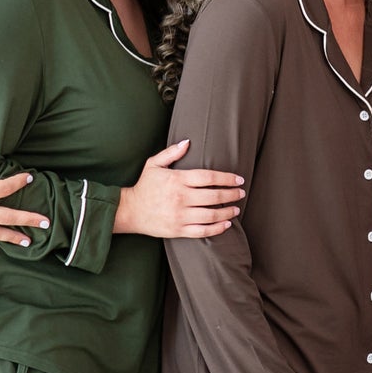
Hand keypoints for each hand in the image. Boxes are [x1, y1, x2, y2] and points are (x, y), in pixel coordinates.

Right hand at [115, 140, 244, 238]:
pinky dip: (217, 228)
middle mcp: (180, 198)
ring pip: (211, 214)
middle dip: (231, 194)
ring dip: (228, 212)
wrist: (130, 211)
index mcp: (177, 180)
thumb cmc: (145, 186)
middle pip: (214, 196)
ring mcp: (180, 215)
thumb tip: (188, 142)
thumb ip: (171, 152)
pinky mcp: (178, 230)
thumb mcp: (154, 164)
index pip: (208, 177)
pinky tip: (227, 224)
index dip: (227, 178)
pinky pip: (202, 231)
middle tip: (241, 193)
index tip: (239, 179)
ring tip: (236, 208)